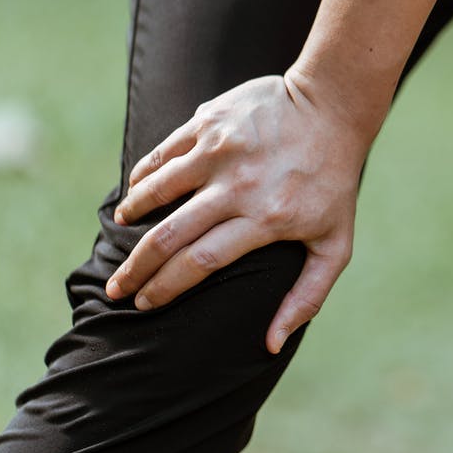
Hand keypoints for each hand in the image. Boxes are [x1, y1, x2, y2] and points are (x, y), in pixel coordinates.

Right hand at [105, 71, 379, 352]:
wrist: (331, 109)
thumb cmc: (334, 184)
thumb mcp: (335, 244)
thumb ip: (308, 296)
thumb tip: (271, 344)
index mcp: (267, 218)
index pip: (200, 262)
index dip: (166, 287)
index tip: (145, 304)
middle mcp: (239, 185)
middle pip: (170, 235)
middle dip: (136, 268)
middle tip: (117, 287)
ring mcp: (220, 150)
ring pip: (156, 191)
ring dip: (132, 217)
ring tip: (121, 236)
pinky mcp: (208, 121)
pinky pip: (162, 155)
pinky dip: (142, 177)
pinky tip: (136, 192)